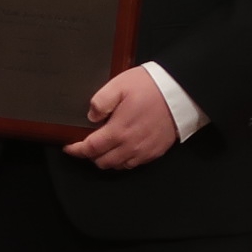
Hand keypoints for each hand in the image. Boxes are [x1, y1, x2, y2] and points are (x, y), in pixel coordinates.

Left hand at [64, 66, 179, 170]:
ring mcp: (144, 152)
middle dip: (90, 155)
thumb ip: (100, 102)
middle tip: (87, 144)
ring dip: (107, 159)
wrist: (182, 92)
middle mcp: (130, 146)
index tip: (69, 147)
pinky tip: (122, 148)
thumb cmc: (150, 87)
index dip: (76, 150)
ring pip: (118, 166)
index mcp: (118, 131)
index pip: (90, 149)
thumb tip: (90, 117)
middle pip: (102, 162)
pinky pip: (134, 164)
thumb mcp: (119, 85)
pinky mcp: (155, 152)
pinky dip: (123, 160)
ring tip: (104, 146)